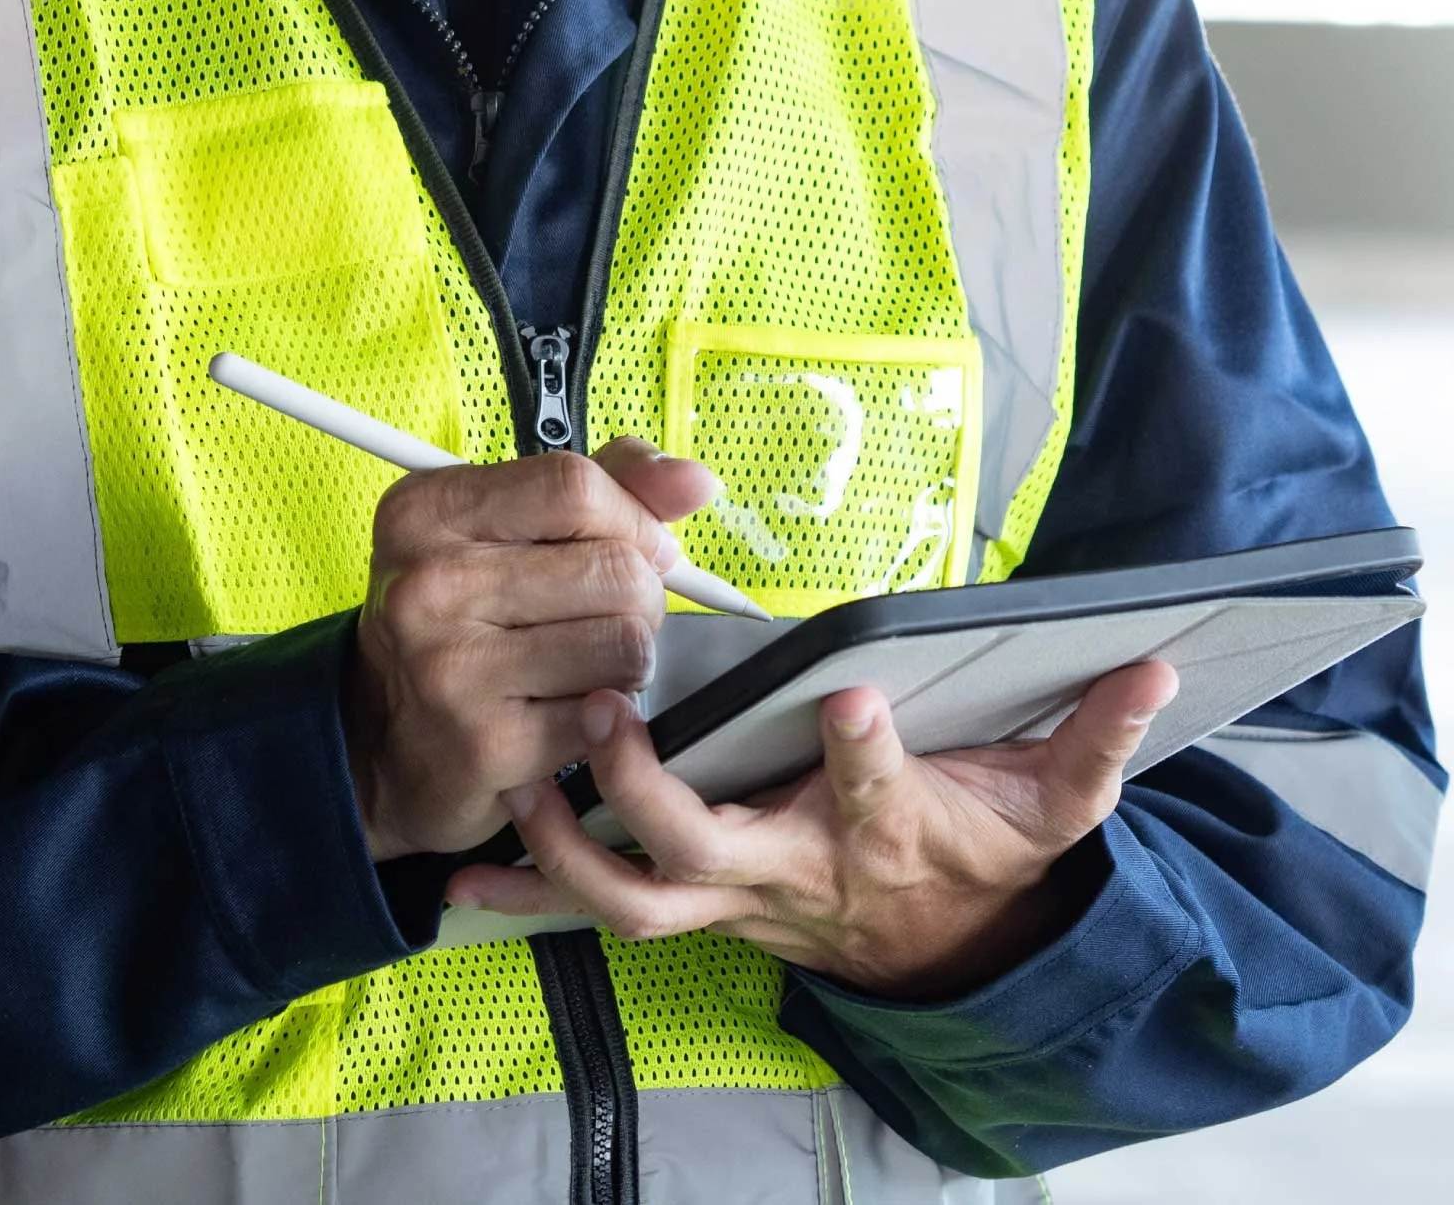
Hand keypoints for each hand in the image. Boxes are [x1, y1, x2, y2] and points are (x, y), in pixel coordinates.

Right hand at [347, 439, 718, 861]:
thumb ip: (605, 486)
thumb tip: (695, 481)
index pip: (575, 486)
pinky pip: (606, 715)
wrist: (387, 741)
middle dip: (640, 599)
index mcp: (428, 511)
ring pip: (626, 644)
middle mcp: (428, 584)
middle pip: (614, 569)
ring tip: (585, 666)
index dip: (632, 519)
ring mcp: (450, 667)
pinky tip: (562, 712)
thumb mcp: (505, 529)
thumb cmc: (464, 621)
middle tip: (605, 619)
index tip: (637, 548)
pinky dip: (604, 718)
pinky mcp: (485, 743)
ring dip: (629, 662)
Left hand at [446, 662, 1179, 999]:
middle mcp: (796, 869)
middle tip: (612, 716)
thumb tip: (1153, 670)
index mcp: (882, 830)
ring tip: (517, 786)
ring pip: (637, 899)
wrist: (944, 947)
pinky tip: (465, 871)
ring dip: (568, 851)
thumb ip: (1096, 739)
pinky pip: (601, 909)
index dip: (864, 754)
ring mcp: (735, 897)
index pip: (878, 793)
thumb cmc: (981, 857)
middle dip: (654, 790)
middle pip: (712, 850)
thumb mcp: (1056, 804)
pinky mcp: (695, 904)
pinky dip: (531, 892)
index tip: (846, 696)